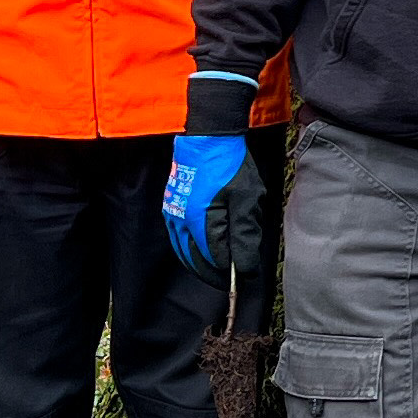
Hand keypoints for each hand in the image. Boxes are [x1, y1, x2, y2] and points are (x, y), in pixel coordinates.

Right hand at [161, 131, 269, 281]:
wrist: (206, 138)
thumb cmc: (229, 166)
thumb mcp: (247, 199)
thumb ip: (245, 235)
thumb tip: (246, 268)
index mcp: (202, 222)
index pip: (216, 261)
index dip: (232, 272)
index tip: (247, 276)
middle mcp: (182, 223)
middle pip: (197, 261)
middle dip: (215, 273)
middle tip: (232, 279)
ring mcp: (173, 215)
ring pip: (184, 253)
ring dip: (200, 264)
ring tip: (217, 270)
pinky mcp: (170, 208)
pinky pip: (177, 239)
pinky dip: (188, 251)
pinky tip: (200, 251)